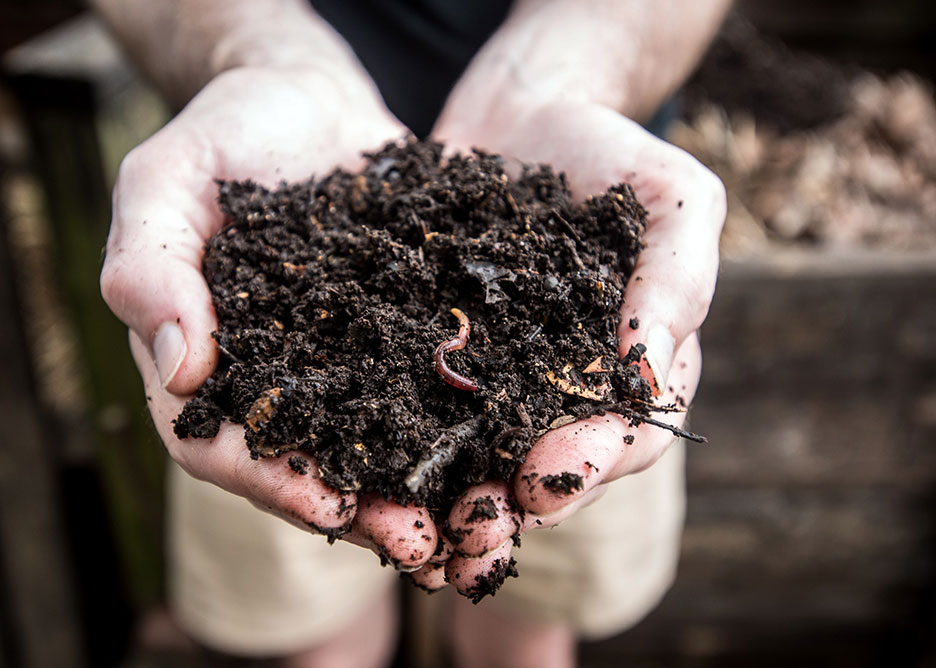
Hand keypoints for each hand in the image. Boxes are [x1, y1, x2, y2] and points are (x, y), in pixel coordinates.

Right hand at [101, 66, 439, 568]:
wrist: (309, 97)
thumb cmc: (228, 130)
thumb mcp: (169, 179)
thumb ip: (151, 265)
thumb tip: (179, 369)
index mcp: (205, 360)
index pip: (217, 444)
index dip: (268, 481)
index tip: (328, 509)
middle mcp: (272, 378)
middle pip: (303, 468)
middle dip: (359, 514)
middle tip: (421, 546)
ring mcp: (336, 364)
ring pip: (370, 448)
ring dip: (415, 495)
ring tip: (471, 525)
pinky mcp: (395, 339)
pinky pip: (421, 396)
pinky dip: (454, 434)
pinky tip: (500, 456)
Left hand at [417, 100, 725, 595]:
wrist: (522, 112)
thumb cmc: (610, 151)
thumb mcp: (672, 195)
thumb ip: (678, 277)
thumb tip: (648, 370)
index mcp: (634, 367)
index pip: (628, 434)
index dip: (591, 463)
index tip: (548, 477)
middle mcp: (568, 387)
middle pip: (554, 467)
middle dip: (516, 507)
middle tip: (475, 536)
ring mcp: (502, 376)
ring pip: (485, 456)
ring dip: (455, 502)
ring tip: (418, 533)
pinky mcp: (440, 354)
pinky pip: (423, 407)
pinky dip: (402, 444)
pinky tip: (364, 469)